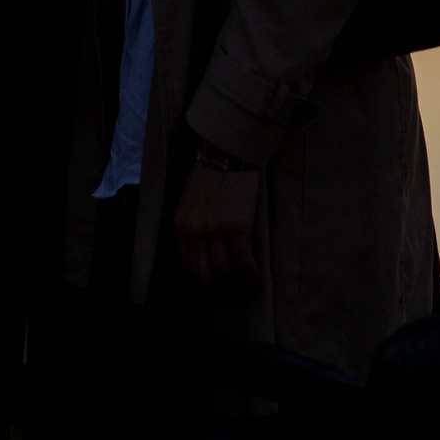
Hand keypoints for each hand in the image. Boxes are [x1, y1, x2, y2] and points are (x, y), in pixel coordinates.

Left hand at [173, 159, 262, 285]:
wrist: (226, 154)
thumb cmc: (210, 177)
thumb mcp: (189, 203)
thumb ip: (191, 227)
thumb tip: (202, 253)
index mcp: (181, 225)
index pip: (186, 264)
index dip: (199, 278)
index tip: (212, 282)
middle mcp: (195, 231)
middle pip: (203, 274)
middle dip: (217, 284)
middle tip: (229, 286)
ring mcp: (216, 230)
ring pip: (225, 270)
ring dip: (236, 279)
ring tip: (245, 280)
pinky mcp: (238, 227)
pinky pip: (244, 261)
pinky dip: (251, 273)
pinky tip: (257, 277)